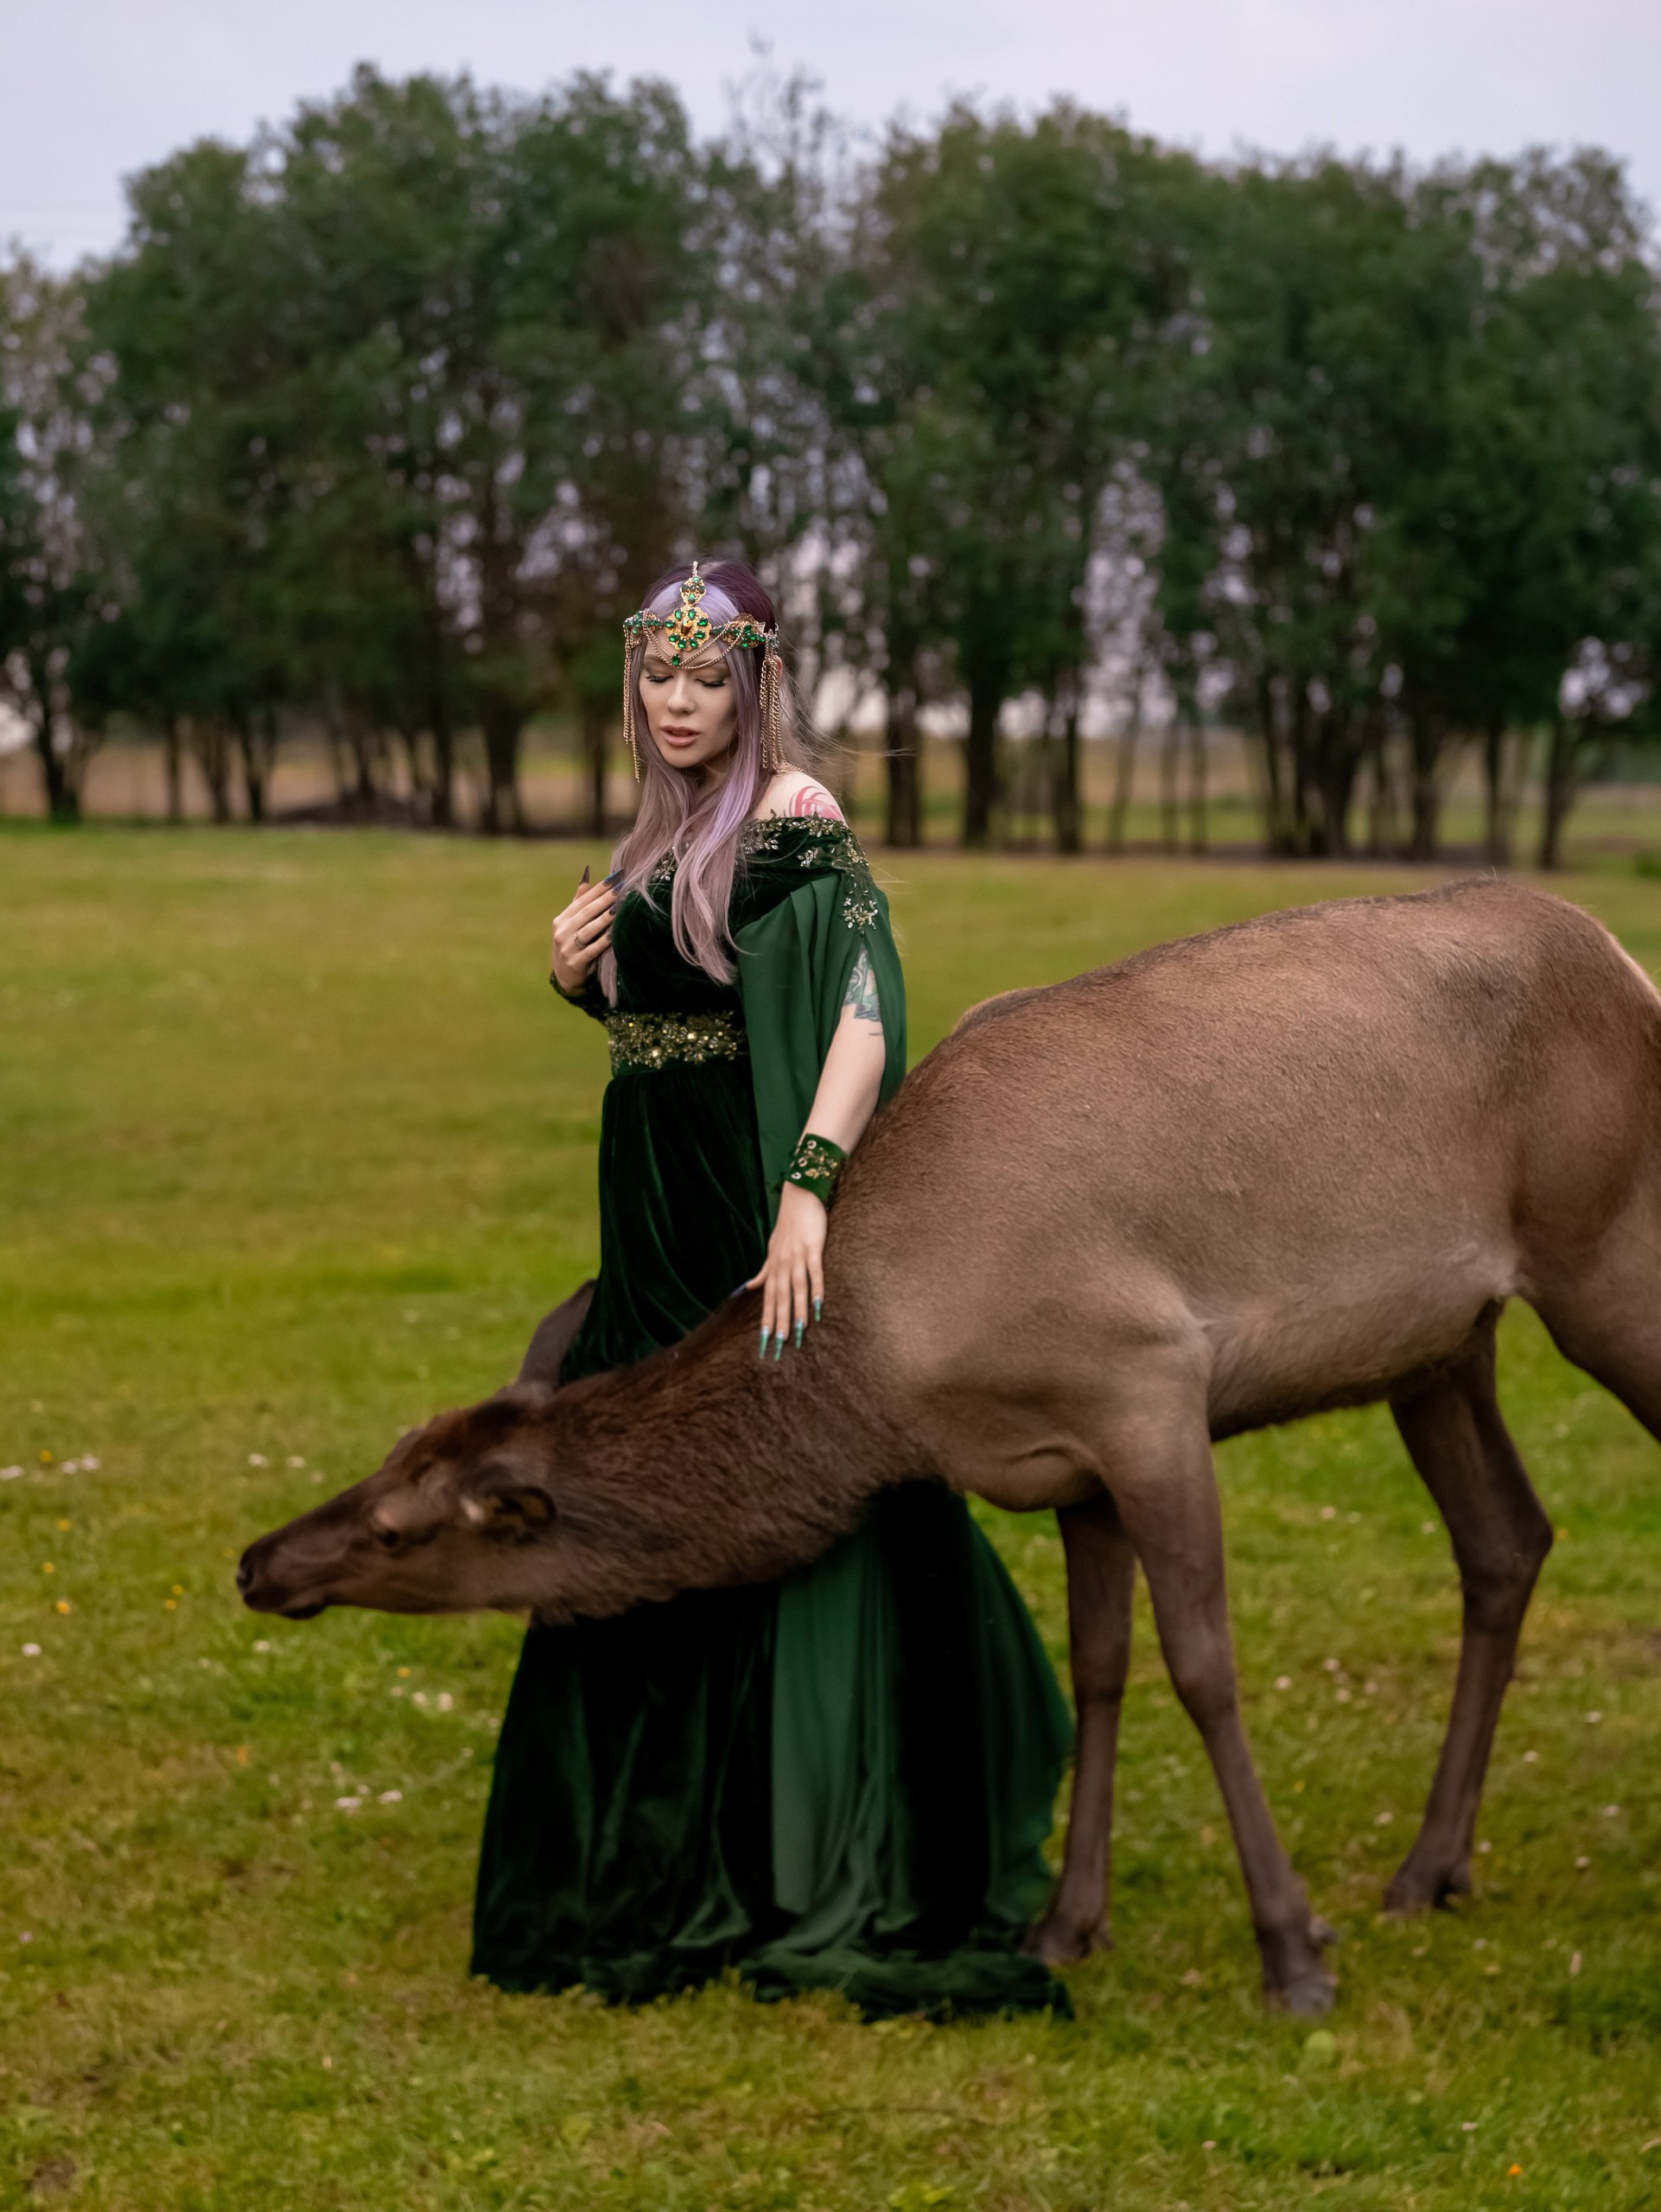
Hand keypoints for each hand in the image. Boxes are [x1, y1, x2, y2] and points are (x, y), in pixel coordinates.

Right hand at [550, 870, 615, 993]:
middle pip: (586, 912)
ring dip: (605, 918)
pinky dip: (604, 941)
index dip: (598, 889)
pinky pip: (592, 949)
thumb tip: (587, 879)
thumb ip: (578, 903)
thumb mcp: (570, 925)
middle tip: (621, 887)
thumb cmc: (572, 946)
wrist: (564, 978)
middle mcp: (562, 932)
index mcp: (561, 920)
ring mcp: (568, 948)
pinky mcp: (576, 963)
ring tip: (619, 907)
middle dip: (605, 899)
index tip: (614, 877)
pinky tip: (615, 933)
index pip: (581, 900)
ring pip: (589, 929)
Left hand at [747, 1182, 826, 1355]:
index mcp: (774, 1266)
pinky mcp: (813, 1248)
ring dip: (797, 1309)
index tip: (763, 1340)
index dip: (766, 1318)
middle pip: (780, 1297)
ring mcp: (797, 1256)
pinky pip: (814, 1271)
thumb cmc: (788, 1225)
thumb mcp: (773, 1249)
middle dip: (779, 1320)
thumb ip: (764, 1271)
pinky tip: (818, 1303)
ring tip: (798, 1330)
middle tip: (779, 1343)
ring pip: (796, 1288)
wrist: (799, 1197)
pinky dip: (816, 1287)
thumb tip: (749, 1287)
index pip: (768, 1297)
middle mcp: (782, 1264)